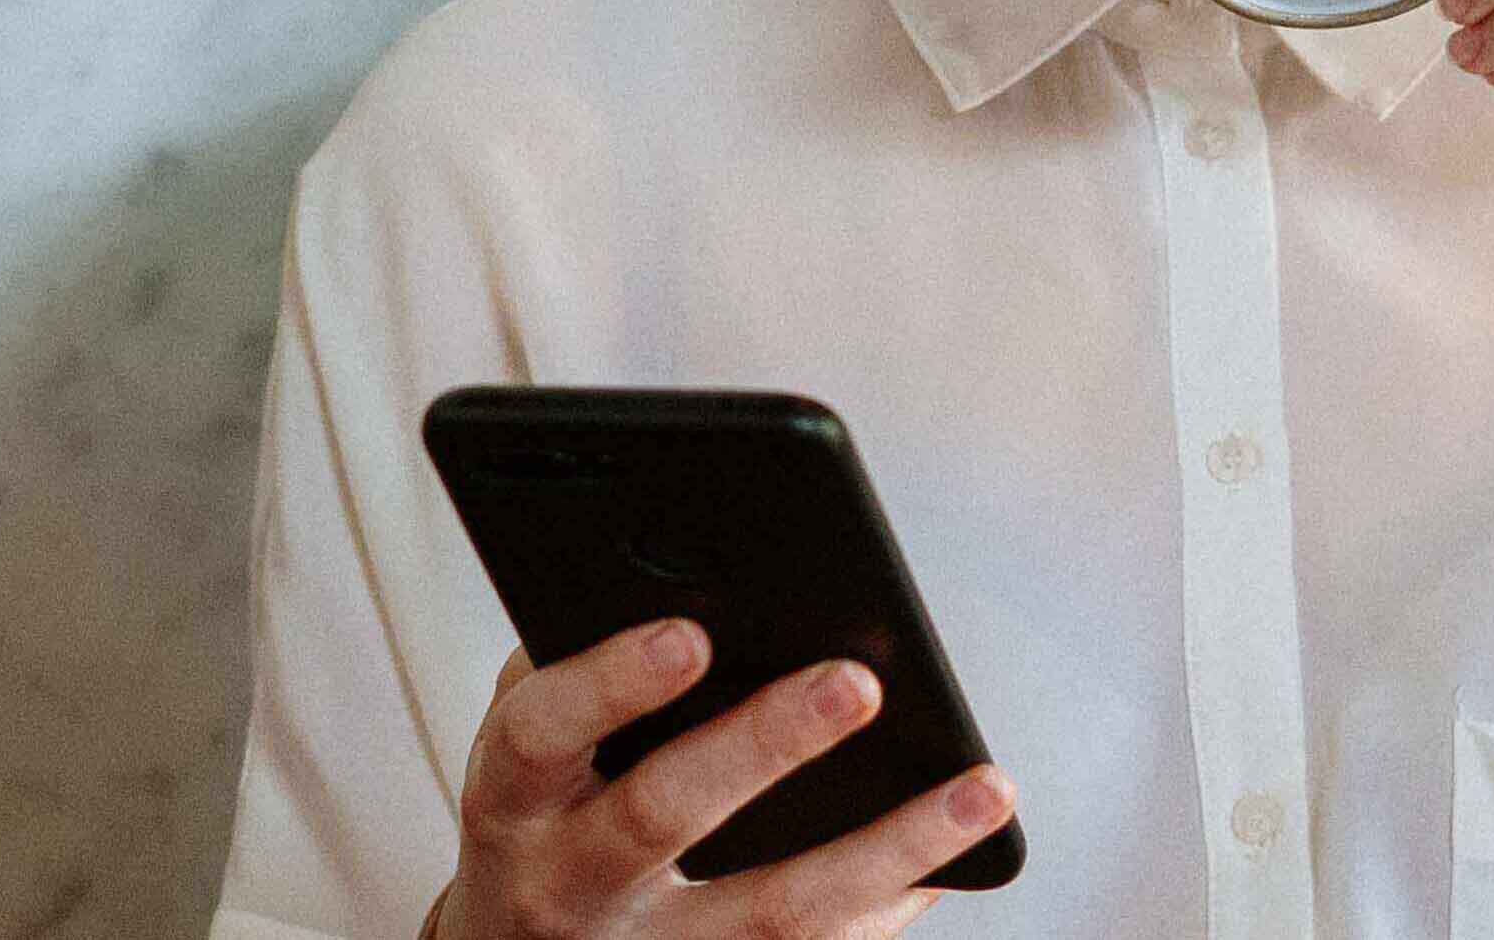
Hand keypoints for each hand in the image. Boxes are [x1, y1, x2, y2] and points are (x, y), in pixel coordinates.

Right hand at [420, 616, 1019, 939]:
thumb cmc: (546, 803)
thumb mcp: (537, 739)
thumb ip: (588, 664)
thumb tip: (719, 586)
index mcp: (510, 798)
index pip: (539, 734)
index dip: (609, 684)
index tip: (691, 632)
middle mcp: (564, 885)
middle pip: (660, 817)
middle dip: (762, 745)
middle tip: (856, 681)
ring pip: (772, 914)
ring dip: (887, 849)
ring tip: (983, 788)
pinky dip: (889, 906)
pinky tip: (957, 855)